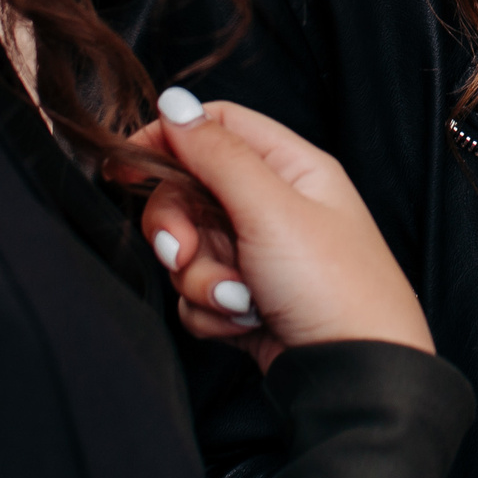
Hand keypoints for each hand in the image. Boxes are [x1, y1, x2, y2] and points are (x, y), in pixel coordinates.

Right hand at [128, 87, 432, 369]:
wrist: (354, 374)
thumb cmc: (333, 285)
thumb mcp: (272, 209)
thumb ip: (219, 155)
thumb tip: (175, 102)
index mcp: (292, 168)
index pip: (217, 128)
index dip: (168, 140)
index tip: (124, 167)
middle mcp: (275, 205)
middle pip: (189, 193)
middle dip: (178, 230)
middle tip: (183, 253)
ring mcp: (260, 255)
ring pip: (189, 251)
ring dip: (202, 280)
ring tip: (241, 300)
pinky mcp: (246, 300)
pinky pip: (197, 293)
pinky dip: (211, 312)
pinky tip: (246, 323)